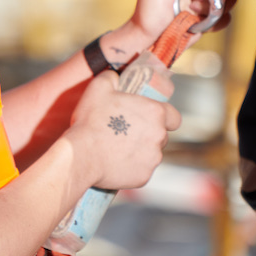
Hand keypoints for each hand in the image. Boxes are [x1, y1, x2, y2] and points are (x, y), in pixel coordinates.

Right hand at [66, 71, 181, 190]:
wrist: (81, 155)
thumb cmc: (91, 120)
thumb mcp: (99, 88)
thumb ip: (112, 78)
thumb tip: (115, 77)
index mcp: (155, 113)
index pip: (174, 117)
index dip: (165, 118)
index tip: (150, 119)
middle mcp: (160, 136)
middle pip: (161, 136)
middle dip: (149, 134)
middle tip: (128, 133)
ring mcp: (153, 159)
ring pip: (152, 154)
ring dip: (141, 152)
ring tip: (118, 149)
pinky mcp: (144, 177)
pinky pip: (142, 171)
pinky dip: (132, 168)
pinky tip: (116, 164)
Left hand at [129, 0, 238, 40]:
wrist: (149, 37)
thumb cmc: (148, 7)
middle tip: (199, 3)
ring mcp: (206, 2)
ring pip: (230, 0)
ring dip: (214, 9)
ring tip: (191, 12)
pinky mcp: (209, 19)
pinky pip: (226, 18)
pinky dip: (216, 23)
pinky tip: (197, 23)